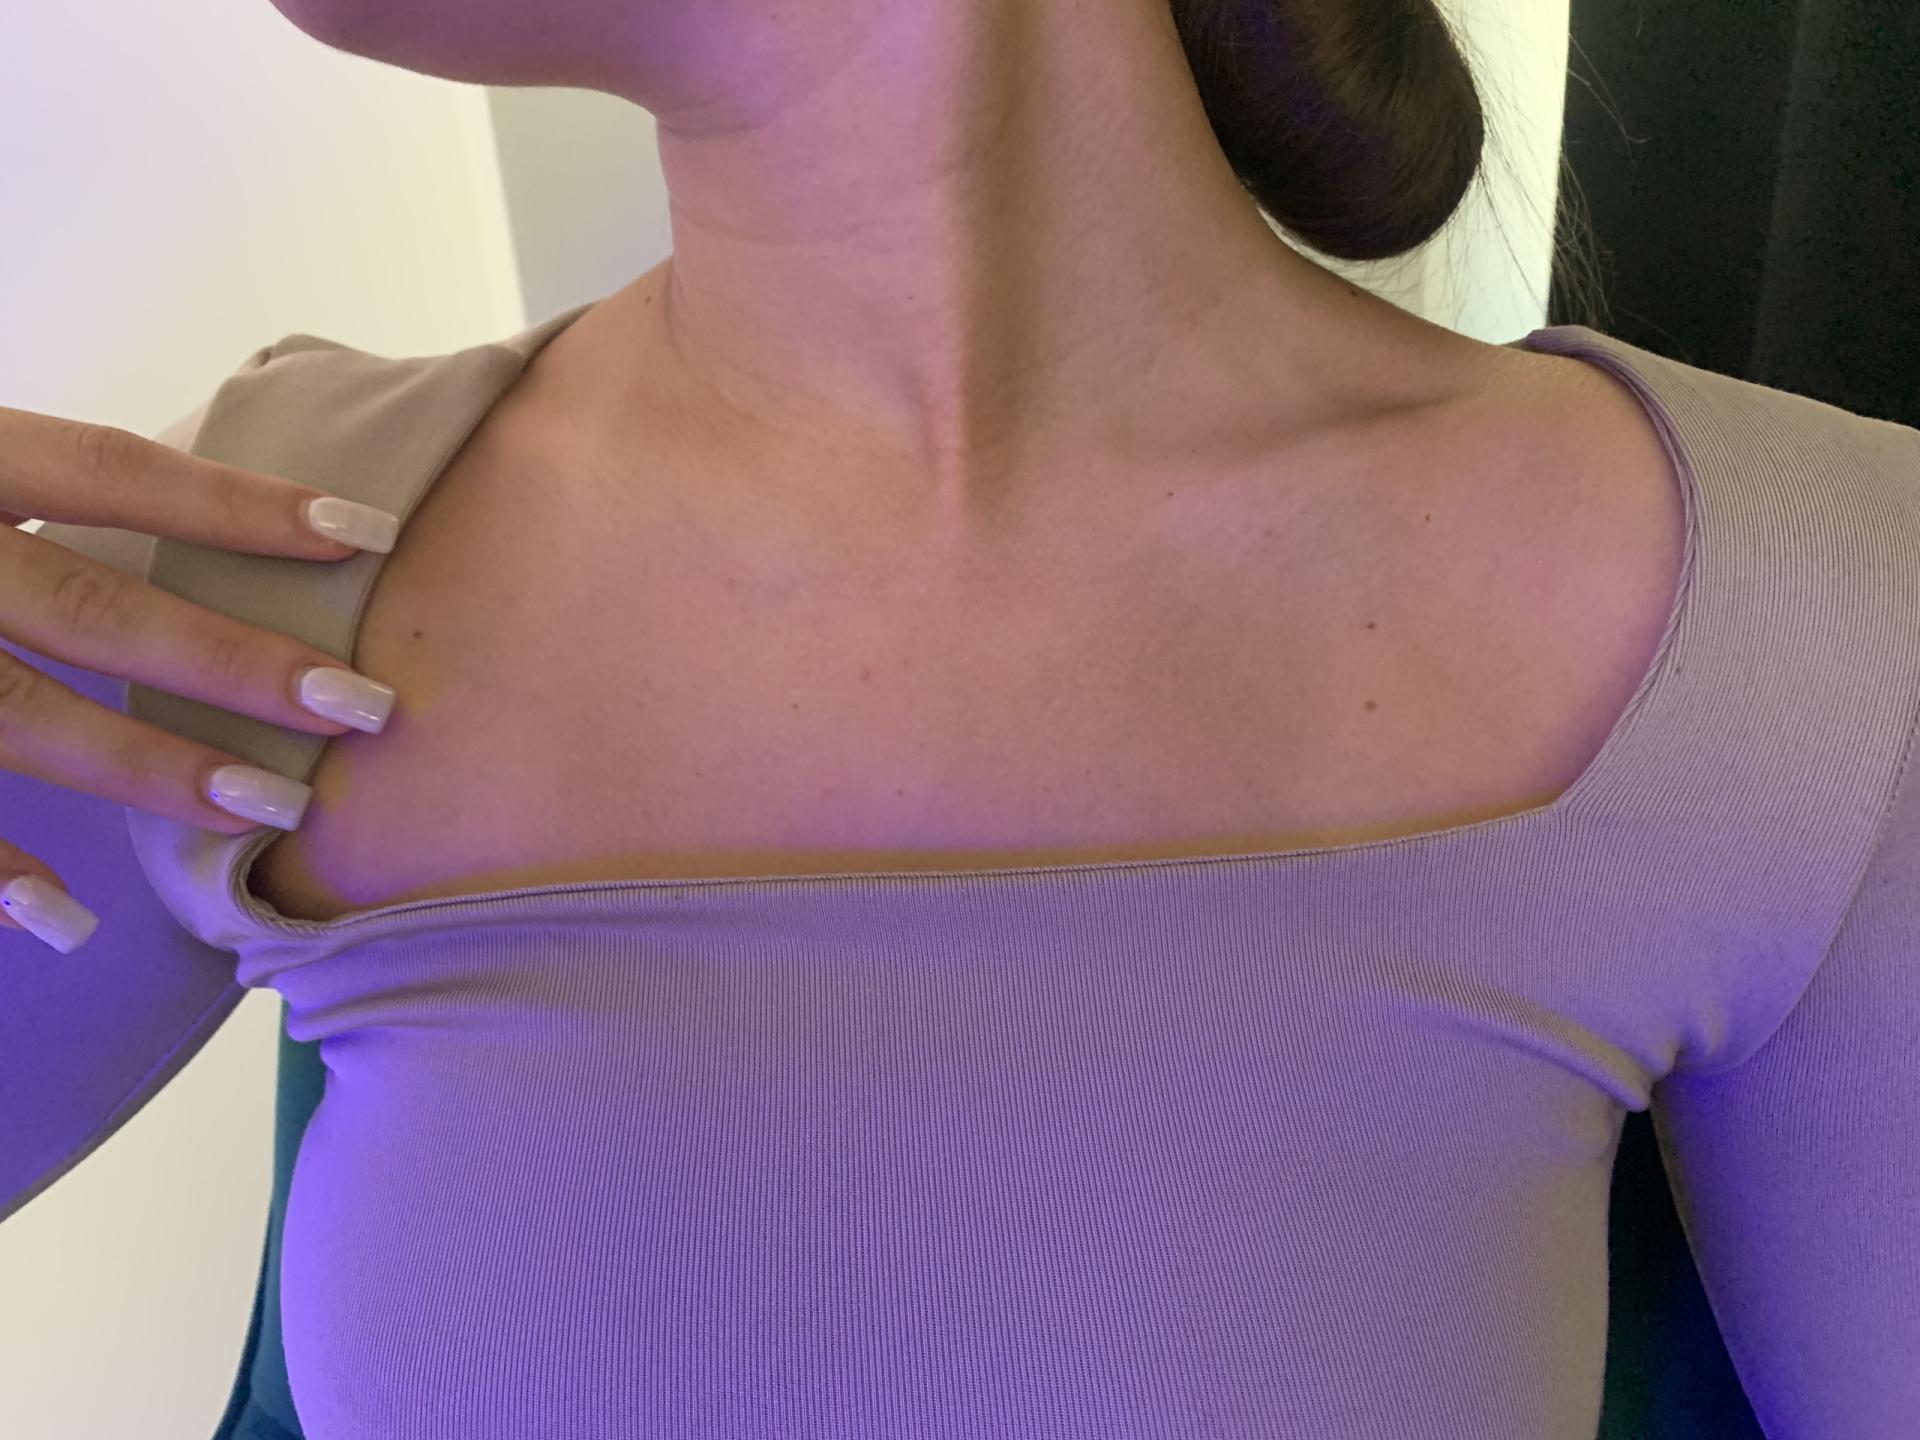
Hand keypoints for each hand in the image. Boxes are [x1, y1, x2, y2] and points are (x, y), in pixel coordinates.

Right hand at [0, 405, 402, 952]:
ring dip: (147, 769)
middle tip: (366, 706)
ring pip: (15, 717)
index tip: (373, 530)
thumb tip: (171, 516)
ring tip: (272, 810)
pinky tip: (60, 919)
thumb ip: (22, 487)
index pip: (112, 470)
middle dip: (234, 663)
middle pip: (92, 608)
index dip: (240, 501)